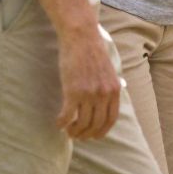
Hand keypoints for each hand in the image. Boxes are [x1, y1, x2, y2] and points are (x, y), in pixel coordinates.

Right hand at [56, 22, 121, 140]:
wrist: (81, 37)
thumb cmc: (92, 51)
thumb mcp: (109, 70)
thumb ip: (110, 85)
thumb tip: (111, 95)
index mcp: (114, 89)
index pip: (111, 119)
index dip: (102, 131)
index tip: (95, 136)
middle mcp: (103, 94)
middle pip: (96, 124)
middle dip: (86, 134)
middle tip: (78, 136)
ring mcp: (89, 94)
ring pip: (82, 123)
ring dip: (74, 131)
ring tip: (68, 131)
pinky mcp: (73, 91)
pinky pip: (68, 115)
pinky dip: (62, 123)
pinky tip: (58, 124)